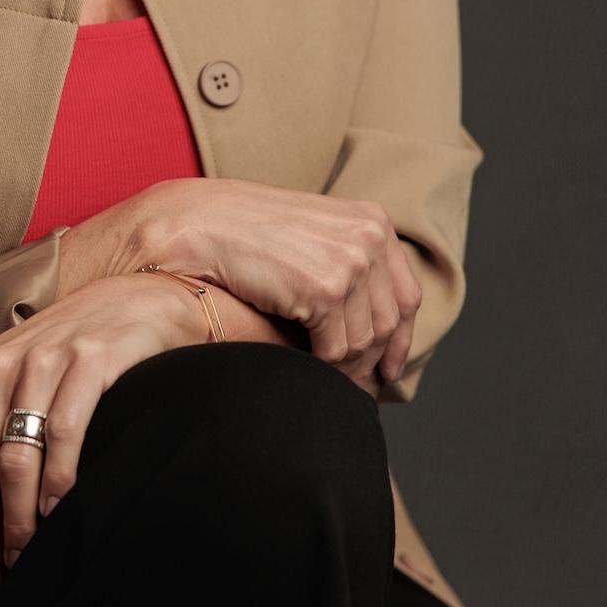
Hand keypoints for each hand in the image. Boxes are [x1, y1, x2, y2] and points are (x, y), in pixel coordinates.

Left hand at [0, 270, 202, 587]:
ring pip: (14, 460)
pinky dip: (60, 482)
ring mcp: (41, 361)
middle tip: (3, 571)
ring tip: (32, 553)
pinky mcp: (88, 360)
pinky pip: (64, 434)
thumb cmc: (60, 357)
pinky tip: (62, 510)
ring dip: (20, 520)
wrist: (132, 301)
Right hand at [133, 178, 421, 387]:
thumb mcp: (312, 233)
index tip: (391, 366)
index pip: (406, 294)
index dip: (401, 338)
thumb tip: (367, 313)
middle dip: (374, 359)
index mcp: (373, 221)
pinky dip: (325, 367)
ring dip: (346, 367)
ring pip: (363, 340)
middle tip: (360, 385)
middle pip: (389, 321)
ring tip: (330, 380)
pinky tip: (310, 370)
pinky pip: (336, 349)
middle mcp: (369, 238)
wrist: (200, 225)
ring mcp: (350, 262)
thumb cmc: (246, 231)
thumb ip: (345, 259)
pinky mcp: (325, 289)